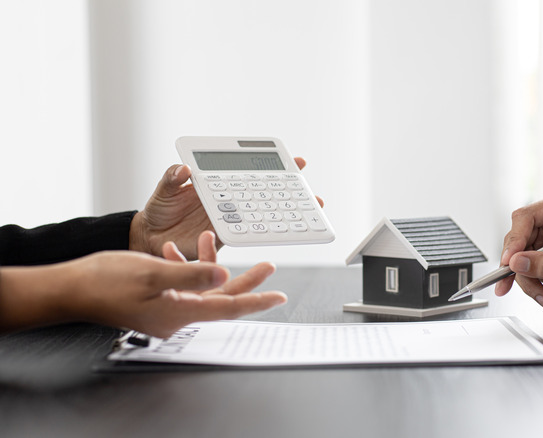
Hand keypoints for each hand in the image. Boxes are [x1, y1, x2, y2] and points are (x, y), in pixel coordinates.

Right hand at [0, 231, 286, 337]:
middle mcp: (177, 316)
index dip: (256, 300)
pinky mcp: (156, 303)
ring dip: (210, 265)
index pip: (229, 307)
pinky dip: (184, 267)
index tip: (279, 296)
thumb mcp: (152, 271)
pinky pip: (182, 287)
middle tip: (268, 266)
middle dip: (246, 281)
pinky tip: (173, 249)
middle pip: (222, 299)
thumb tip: (225, 273)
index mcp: (180, 312)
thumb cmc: (105, 281)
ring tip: (213, 239)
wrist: (70, 290)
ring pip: (203, 290)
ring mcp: (166, 311)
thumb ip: (191, 273)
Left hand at [130, 157, 321, 258]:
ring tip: (308, 212)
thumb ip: (172, 179)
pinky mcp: (225, 238)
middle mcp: (229, 200)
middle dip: (292, 192)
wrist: (151, 241)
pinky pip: (248, 234)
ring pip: (263, 214)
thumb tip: (183, 170)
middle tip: (312, 192)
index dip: (274, 166)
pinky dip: (264, 233)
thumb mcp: (163, 191)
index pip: (250, 171)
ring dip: (286, 214)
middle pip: (266, 193)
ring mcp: (229, 219)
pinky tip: (281, 231)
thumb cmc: (158, 212)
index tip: (297, 163)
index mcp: (218, 184)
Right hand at [495, 191, 542, 309]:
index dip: (515, 239)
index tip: (510, 261)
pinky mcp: (536, 256)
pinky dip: (528, 285)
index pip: (526, 217)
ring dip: (525, 281)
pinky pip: (520, 270)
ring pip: (515, 258)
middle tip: (511, 283)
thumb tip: (517, 262)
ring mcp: (541, 239)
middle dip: (516, 266)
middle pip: (516, 239)